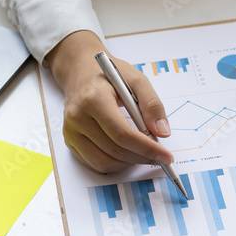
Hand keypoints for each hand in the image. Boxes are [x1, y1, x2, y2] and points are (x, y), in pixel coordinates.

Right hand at [46, 30, 173, 172]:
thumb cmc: (108, 75)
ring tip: (142, 153)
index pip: (122, 134)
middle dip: (142, 157)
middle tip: (159, 156)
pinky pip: (94, 164)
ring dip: (129, 163)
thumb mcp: (136, 79)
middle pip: (115, 150)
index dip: (147, 148)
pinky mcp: (70, 141)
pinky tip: (126, 153)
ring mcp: (71, 131)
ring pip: (105, 163)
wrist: (79, 71)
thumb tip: (162, 132)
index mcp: (94, 99)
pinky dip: (115, 164)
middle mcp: (78, 117)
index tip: (166, 156)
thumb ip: (152, 104)